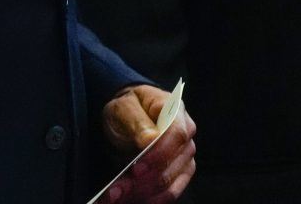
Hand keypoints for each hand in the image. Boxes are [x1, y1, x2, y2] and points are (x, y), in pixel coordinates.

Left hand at [102, 84, 196, 202]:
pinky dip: (147, 199)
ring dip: (140, 194)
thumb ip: (137, 120)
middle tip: (115, 189)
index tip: (136, 169)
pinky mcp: (179, 175)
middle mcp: (186, 135)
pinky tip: (127, 199)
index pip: (177, 135)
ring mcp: (185, 157)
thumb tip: (151, 139)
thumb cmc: (127, 109)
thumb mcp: (124, 107)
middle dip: (141, 181)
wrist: (125, 118)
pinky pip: (169, 194)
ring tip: (114, 196)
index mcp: (176, 111)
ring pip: (168, 185)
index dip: (158, 155)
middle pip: (171, 165)